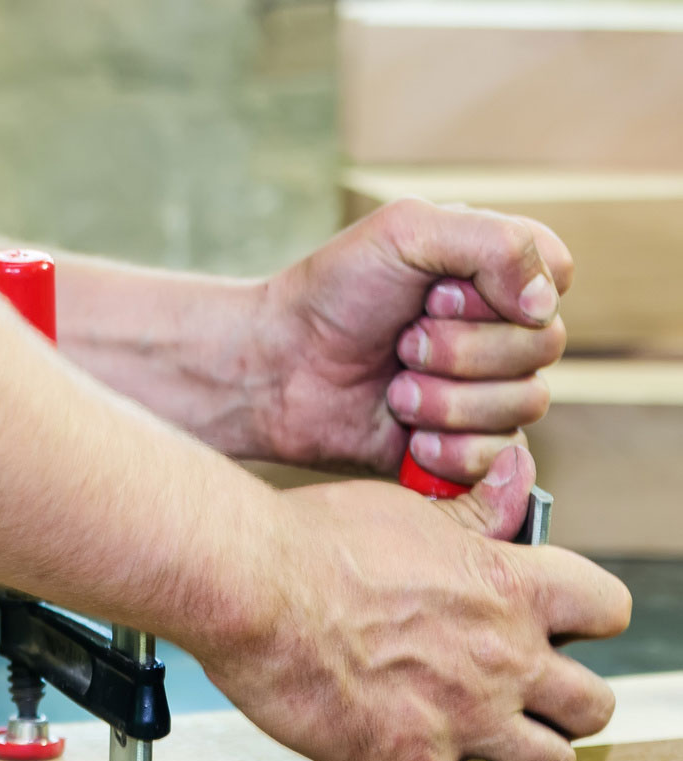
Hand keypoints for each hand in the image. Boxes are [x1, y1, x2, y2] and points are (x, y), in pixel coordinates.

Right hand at [200, 447, 629, 760]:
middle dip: (566, 709)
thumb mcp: (406, 509)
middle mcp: (501, 657)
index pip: (604, 607)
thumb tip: (501, 502)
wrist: (253, 586)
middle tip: (530, 705)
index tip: (558, 629)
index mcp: (506, 587)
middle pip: (592, 703)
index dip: (587, 622)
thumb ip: (466, 520)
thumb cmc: (311, 541)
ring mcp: (461, 718)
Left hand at [253, 199, 572, 481]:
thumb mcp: (406, 233)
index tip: (432, 293)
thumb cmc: (332, 293)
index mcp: (497, 272)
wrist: (273, 369)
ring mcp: (485, 391)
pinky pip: (500, 459)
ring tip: (394, 391)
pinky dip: (451, 450)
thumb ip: (494, 243)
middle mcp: (501, 331)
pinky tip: (408, 436)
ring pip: (525, 404)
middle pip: (542, 349)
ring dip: (447, 400)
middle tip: (401, 343)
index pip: (554, 281)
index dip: (498, 294)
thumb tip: (545, 304)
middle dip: (460, 351)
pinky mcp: (464, 446)